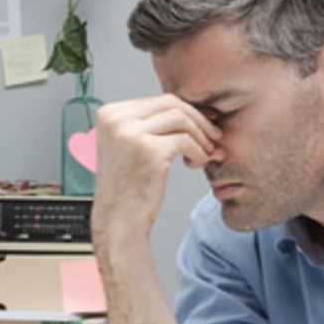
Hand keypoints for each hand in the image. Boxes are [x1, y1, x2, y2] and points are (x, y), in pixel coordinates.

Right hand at [91, 94, 220, 246]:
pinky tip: (196, 164)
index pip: (157, 101)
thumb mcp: (130, 147)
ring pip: (181, 118)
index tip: (204, 125)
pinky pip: (186, 140)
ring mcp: (130, 133)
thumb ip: (150, 124)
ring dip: (201, 136)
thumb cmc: (128, 188)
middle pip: (171, 104)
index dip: (187, 112)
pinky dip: (198, 151)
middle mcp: (116, 119)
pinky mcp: (148, 150)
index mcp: (109, 114)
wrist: (118, 222)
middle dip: (198, 120)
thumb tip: (190, 107)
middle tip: (214, 137)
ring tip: (207, 153)